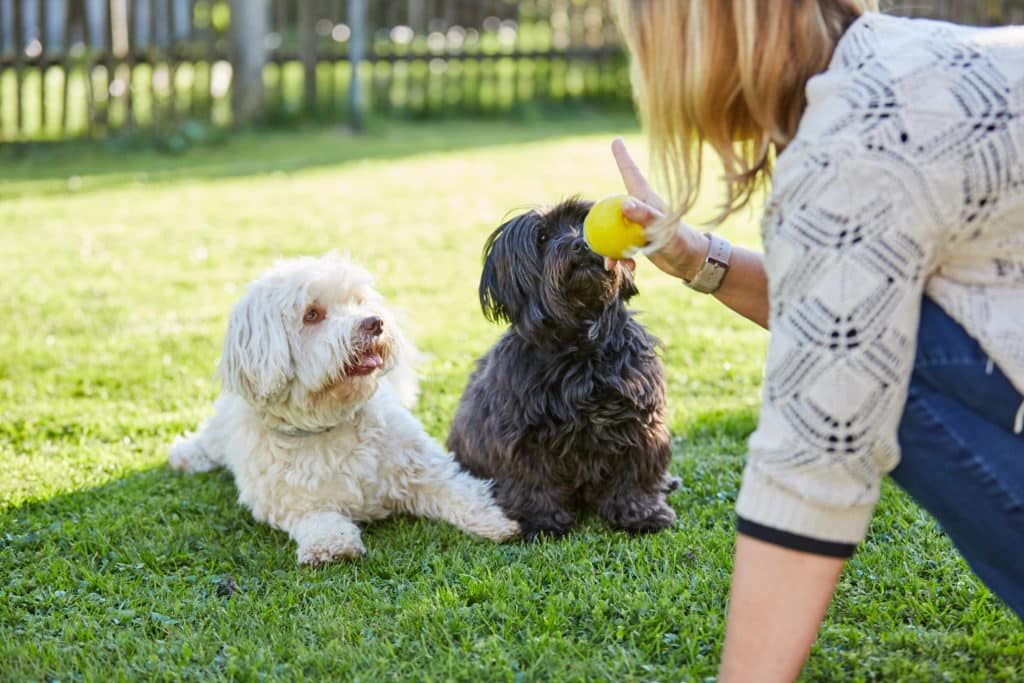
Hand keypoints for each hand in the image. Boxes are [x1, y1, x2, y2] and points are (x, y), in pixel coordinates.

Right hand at [609, 138, 709, 280]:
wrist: (694, 263)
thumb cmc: (683, 244)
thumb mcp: (663, 231)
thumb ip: (645, 217)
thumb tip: (624, 204)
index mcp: (646, 199)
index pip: (631, 174)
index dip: (622, 157)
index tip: (616, 140)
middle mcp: (641, 209)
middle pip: (612, 207)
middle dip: (600, 221)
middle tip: (593, 237)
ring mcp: (639, 225)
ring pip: (613, 229)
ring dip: (608, 247)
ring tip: (611, 263)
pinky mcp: (639, 240)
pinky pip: (621, 245)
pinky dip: (619, 257)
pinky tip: (626, 267)